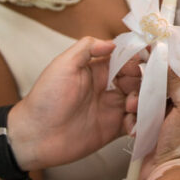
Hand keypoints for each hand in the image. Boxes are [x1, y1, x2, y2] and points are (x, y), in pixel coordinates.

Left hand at [8, 37, 141, 171]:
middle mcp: (107, 88)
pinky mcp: (113, 129)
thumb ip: (86, 48)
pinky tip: (131, 126)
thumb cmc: (45, 99)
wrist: (35, 137)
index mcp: (97, 70)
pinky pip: (135, 124)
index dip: (137, 62)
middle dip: (142, 84)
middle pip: (138, 80)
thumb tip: (112, 42)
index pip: (126, 60)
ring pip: (140, 101)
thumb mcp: (63, 65)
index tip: (144, 65)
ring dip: (142, 104)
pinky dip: (139, 124)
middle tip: (132, 93)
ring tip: (131, 109)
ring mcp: (111, 109)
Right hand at [139, 69, 179, 179]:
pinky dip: (133, 119)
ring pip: (148, 98)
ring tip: (132, 109)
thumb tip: (166, 58)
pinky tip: (133, 128)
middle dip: (147, 84)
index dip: (166, 61)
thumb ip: (179, 81)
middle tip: (135, 84)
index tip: (148, 51)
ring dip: (137, 101)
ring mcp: (170, 121)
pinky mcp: (153, 132)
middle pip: (163, 82)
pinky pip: (139, 115)